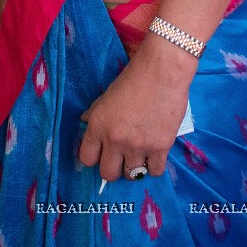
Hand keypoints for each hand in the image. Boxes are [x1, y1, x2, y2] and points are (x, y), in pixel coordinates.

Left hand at [77, 36, 193, 180]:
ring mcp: (138, 146)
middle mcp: (115, 140)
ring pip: (131, 175)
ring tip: (140, 155)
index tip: (102, 153)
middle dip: (113, 168)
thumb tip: (84, 123)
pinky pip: (155, 172)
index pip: (86, 158)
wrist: (163, 71)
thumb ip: (95, 113)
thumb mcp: (106, 95)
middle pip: (107, 174)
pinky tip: (155, 155)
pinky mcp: (160, 148)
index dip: (94, 157)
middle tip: (121, 158)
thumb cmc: (133, 78)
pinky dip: (154, 166)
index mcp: (98, 126)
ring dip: (134, 167)